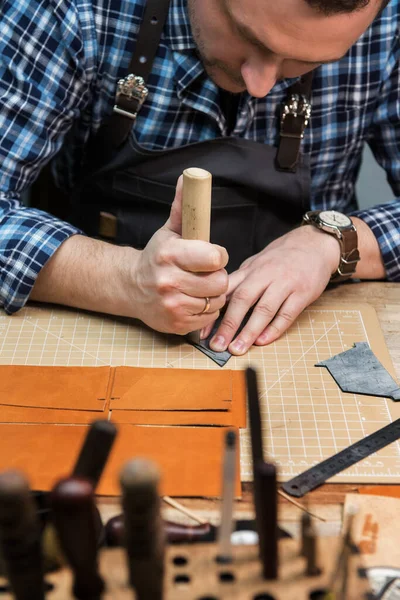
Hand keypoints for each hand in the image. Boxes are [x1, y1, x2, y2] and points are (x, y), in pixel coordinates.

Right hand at [131, 176, 228, 334]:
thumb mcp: (169, 231)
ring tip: (200, 288)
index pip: (214, 257)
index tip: (213, 256)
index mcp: (169, 254)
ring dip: (213, 295)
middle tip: (206, 273)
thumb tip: (189, 177)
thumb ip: (183, 207)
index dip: (219, 256)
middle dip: (217, 277)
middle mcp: (168, 281)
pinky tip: (193, 301)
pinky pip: (208, 318)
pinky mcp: (175, 324)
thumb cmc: (157, 256)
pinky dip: (206, 311)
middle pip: (219, 282)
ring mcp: (171, 305)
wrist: (131, 286)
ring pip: (216, 301)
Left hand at [203, 225, 340, 353]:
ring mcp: (285, 284)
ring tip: (237, 349)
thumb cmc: (281, 258)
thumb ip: (239, 283)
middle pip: (243, 300)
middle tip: (217, 345)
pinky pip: (287, 313)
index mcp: (250, 270)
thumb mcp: (256, 264)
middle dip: (228, 325)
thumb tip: (218, 305)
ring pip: (264, 309)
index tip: (202, 332)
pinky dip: (274, 329)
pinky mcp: (303, 293)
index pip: (227, 291)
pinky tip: (262, 341)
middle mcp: (265, 275)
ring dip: (249, 331)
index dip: (212, 311)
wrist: (314, 244)